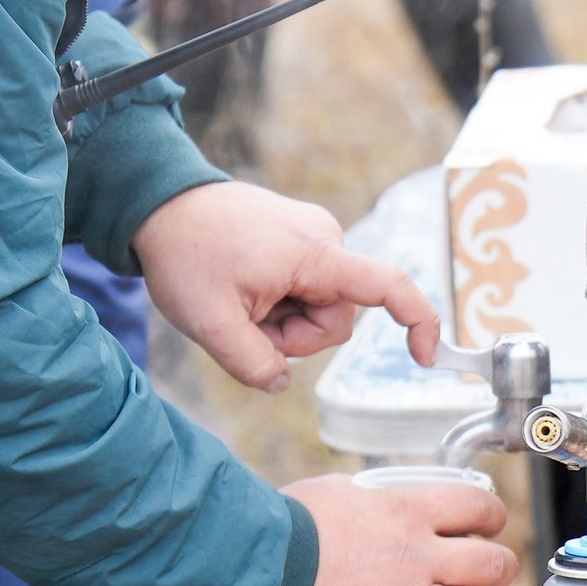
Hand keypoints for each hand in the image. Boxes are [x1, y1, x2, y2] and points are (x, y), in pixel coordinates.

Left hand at [133, 181, 440, 391]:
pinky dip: (277, 302)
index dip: (418, 321)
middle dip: (292, 335)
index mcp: (314, 254)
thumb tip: (281, 382)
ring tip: (237, 299)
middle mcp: (325, 238)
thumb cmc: (185, 256)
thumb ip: (252, 365)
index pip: (387, 285)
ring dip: (281, 320)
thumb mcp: (209, 325)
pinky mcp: (300, 238)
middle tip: (241, 321)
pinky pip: (304, 289)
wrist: (161, 203)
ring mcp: (313, 236)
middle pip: (334, 318)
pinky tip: (242, 288)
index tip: (425, 356)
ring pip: (317, 308)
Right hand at [272, 470, 516, 585]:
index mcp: (406, 512)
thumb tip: (383, 502)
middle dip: (499, 570)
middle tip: (487, 578)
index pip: (479, 507)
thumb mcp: (336, 492)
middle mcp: (414, 557)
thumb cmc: (283, 528)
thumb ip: (373, 500)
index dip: (495, 519)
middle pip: (493, 564)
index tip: (490, 529)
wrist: (249, 570)